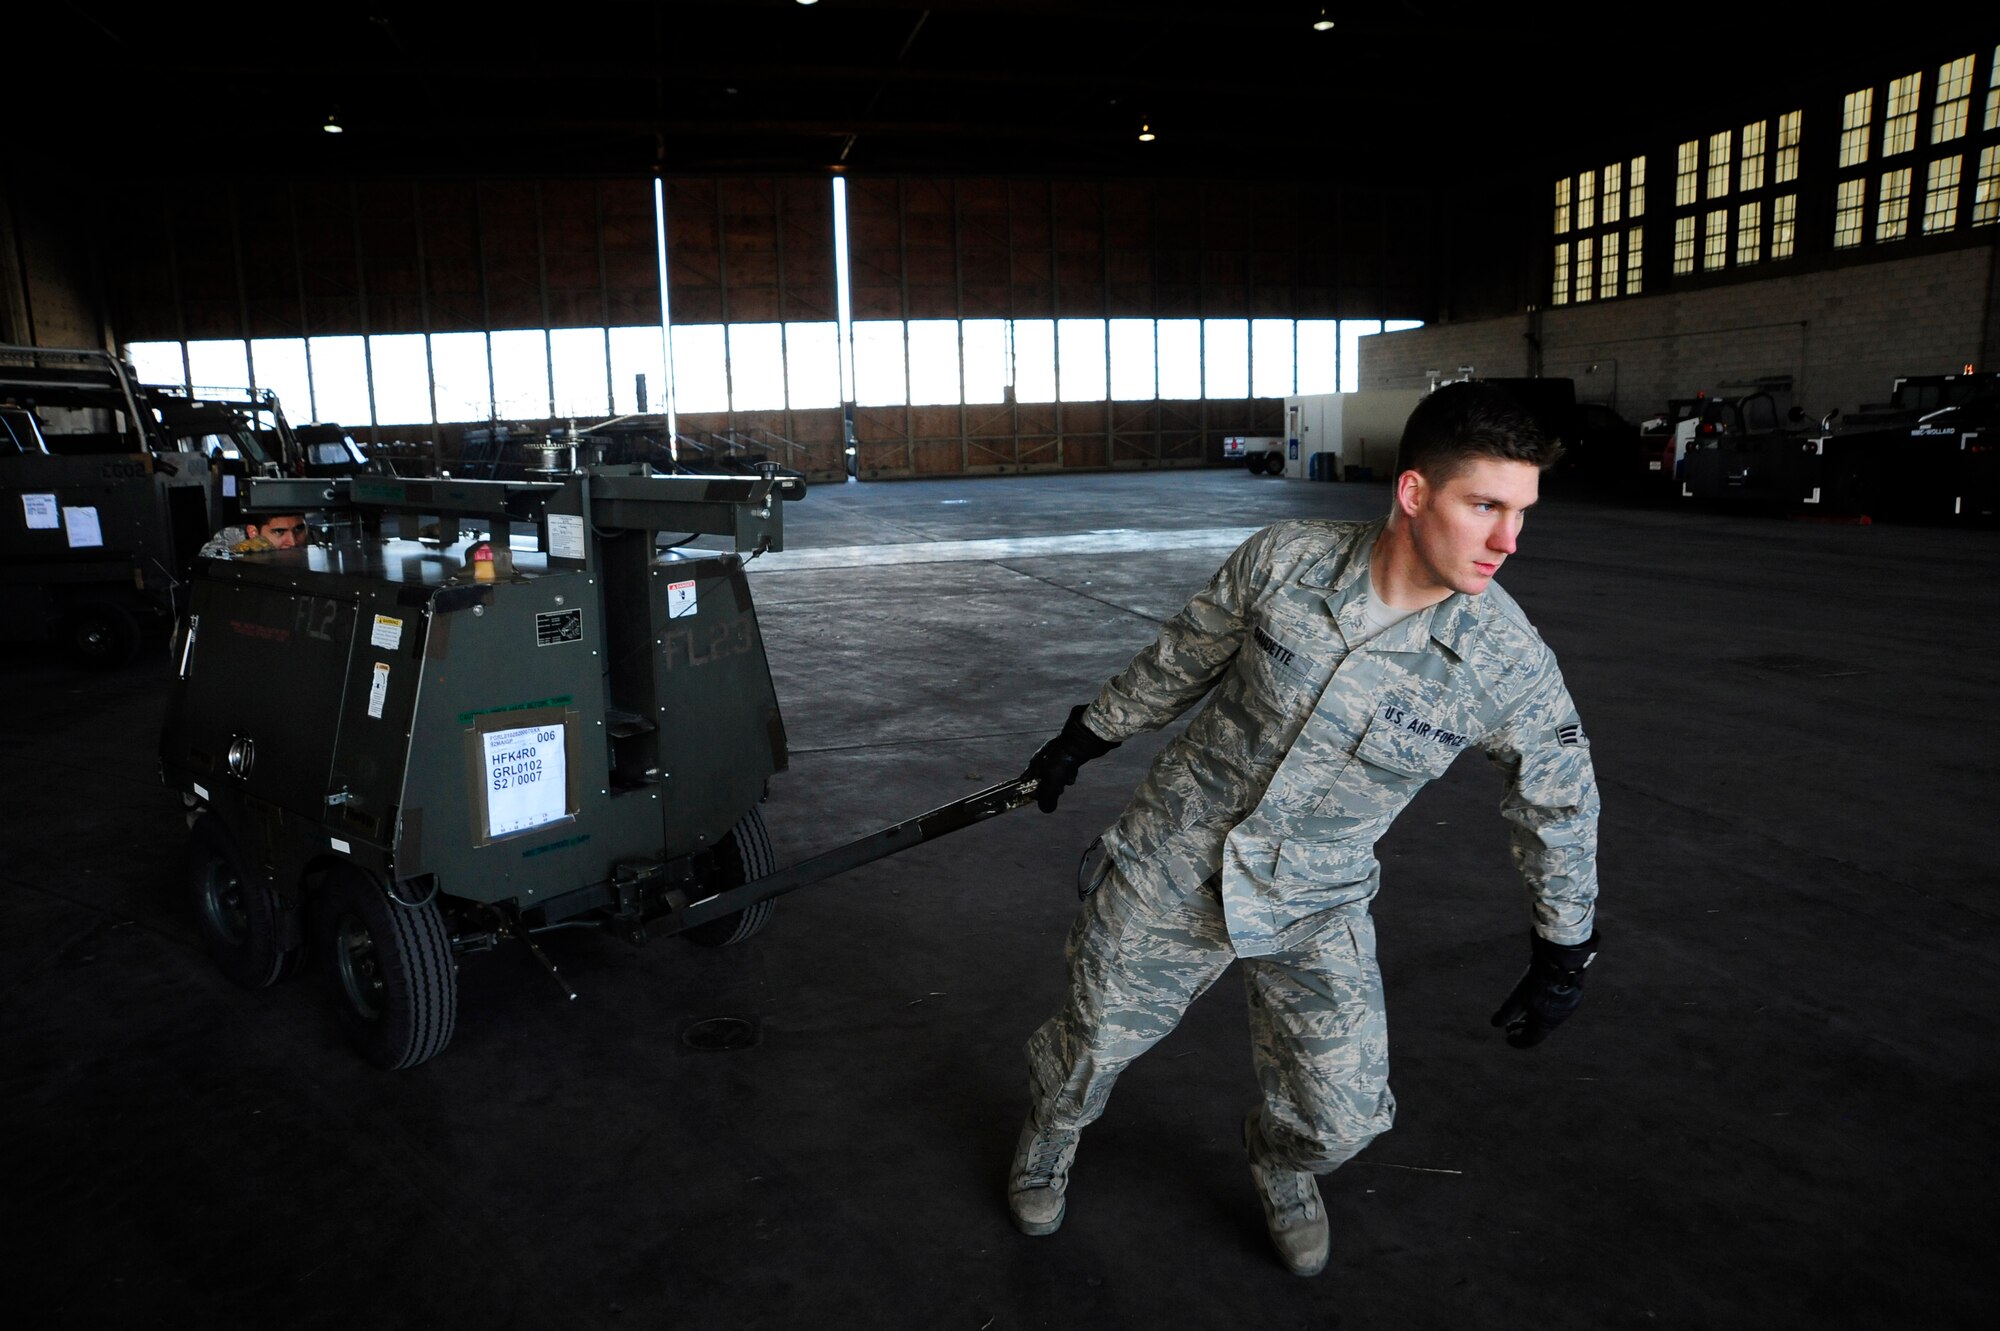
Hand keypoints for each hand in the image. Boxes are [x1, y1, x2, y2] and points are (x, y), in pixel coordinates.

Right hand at [1023, 704, 1117, 812]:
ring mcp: (1056, 754)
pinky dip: (1069, 772)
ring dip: (1060, 780)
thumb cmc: (1064, 760)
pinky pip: (1066, 766)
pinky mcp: (1068, 753)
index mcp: (1035, 763)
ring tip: (1067, 782)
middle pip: (1043, 777)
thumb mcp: (1052, 783)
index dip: (1032, 791)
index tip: (1040, 799)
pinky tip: (1074, 774)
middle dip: (1050, 787)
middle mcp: (1043, 757)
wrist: (1082, 741)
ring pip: (1055, 773)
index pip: (1027, 780)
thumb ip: (1047, 798)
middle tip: (1058, 790)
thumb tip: (1046, 809)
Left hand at [1491, 930, 1599, 1048]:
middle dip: (1523, 1029)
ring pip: (1548, 1019)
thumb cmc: (1538, 981)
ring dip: (1533, 1019)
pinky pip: (1556, 1008)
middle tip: (1510, 1027)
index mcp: (1544, 1023)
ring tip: (1521, 1015)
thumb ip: (1506, 1012)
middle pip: (1539, 1030)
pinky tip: (1537, 1000)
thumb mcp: (1518, 996)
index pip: (1530, 1040)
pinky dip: (1544, 1009)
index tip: (1508, 1038)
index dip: (1518, 1041)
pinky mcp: (1572, 997)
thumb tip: (1494, 1024)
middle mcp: (1558, 1019)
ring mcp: (1566, 1008)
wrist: (1563, 962)